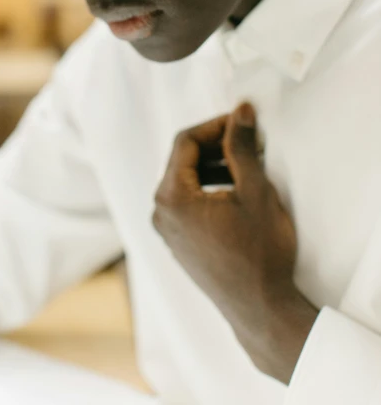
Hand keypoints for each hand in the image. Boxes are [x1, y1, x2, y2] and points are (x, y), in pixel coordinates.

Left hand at [152, 103, 318, 383]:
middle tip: (249, 141)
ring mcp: (168, 231)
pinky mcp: (180, 243)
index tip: (242, 121)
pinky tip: (238, 190)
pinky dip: (210, 189)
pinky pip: (189, 203)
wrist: (261, 310)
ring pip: (186, 181)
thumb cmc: (259, 253)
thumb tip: (240, 111)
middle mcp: (160, 213)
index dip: (215, 125)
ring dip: (215, 167)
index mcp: (170, 197)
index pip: (185, 141)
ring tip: (249, 164)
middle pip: (183, 160)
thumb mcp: (255, 191)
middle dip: (216, 146)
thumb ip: (242, 146)